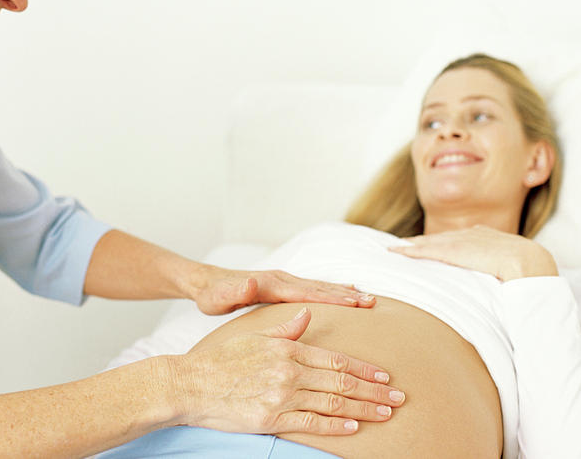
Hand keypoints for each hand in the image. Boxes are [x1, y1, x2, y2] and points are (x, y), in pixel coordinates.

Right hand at [170, 308, 404, 434]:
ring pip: (332, 403)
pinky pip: (310, 423)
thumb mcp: (255, 337)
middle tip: (399, 398)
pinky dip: (334, 426)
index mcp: (288, 349)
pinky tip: (353, 428)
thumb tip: (308, 314)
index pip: (336, 360)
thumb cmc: (220, 360)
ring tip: (385, 414)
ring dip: (363, 409)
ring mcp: (281, 396)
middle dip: (374, 391)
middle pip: (342, 382)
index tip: (386, 376)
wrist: (189, 384)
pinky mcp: (271, 418)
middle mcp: (289, 371)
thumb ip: (286, 328)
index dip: (365, 369)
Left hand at [190, 265, 375, 314]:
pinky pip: (313, 289)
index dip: (333, 298)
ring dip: (344, 292)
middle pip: (320, 287)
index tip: (356, 302)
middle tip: (374, 302)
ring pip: (319, 287)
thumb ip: (236, 290)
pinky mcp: (283, 286)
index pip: (308, 293)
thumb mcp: (219, 297)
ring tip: (368, 298)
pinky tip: (345, 294)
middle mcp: (282, 279)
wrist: (206, 283)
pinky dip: (332, 291)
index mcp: (272, 285)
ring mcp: (284, 281)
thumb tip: (252, 281)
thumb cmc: (212, 295)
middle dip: (347, 295)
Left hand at [388, 224, 557, 280]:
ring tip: (395, 249)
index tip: (430, 245)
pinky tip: (400, 251)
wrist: (537, 272)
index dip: (445, 243)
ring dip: (414, 246)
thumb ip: (501, 276)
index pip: (465, 240)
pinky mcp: (461, 250)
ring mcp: (473, 241)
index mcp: (497, 241)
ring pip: (437, 242)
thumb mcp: (515, 276)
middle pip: (447, 238)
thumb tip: (498, 291)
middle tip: (403, 245)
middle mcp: (482, 236)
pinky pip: (433, 249)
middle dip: (425, 241)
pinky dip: (415, 250)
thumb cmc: (533, 282)